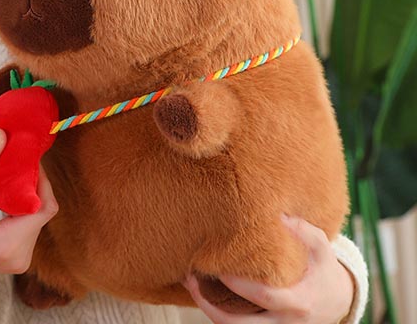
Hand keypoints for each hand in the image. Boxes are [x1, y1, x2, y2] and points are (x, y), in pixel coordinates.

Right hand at [0, 129, 57, 287]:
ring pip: (39, 216)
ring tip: (9, 171)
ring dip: (28, 192)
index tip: (25, 154)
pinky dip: (22, 203)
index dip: (39, 177)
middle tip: (16, 157)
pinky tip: (7, 188)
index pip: (43, 207)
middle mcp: (17, 257)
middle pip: (43, 210)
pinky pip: (30, 224)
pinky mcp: (14, 257)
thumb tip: (3, 135)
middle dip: (33, 181)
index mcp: (3, 245)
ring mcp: (17, 260)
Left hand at [184, 215, 354, 322]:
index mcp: (297, 302)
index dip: (238, 283)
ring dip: (209, 312)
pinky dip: (218, 315)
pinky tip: (203, 293)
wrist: (339, 302)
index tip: (217, 265)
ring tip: (190, 286)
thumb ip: (303, 230)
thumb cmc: (323, 268)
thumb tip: (279, 213)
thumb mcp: (321, 247)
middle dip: (211, 306)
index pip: (262, 296)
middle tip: (190, 279)